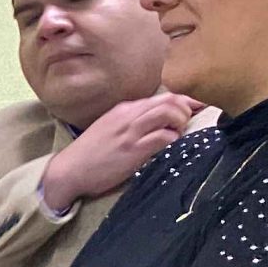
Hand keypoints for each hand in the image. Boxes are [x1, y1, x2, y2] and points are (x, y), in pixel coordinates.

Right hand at [41, 91, 199, 210]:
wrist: (69, 170)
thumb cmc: (89, 153)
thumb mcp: (110, 128)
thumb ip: (132, 122)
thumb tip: (157, 122)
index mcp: (124, 108)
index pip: (163, 96)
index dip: (185, 100)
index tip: (198, 106)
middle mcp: (129, 115)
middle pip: (171, 99)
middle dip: (188, 109)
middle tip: (190, 122)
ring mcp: (131, 132)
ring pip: (170, 113)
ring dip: (182, 122)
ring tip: (178, 134)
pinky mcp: (133, 150)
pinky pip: (164, 137)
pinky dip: (174, 140)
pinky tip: (171, 147)